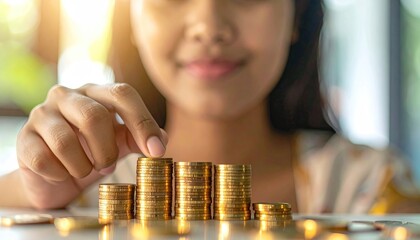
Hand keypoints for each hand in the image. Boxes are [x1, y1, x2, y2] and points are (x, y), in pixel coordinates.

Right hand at [16, 83, 166, 208]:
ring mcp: (41, 114)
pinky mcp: (24, 139)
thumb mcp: (119, 143)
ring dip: (82, 166)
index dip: (143, 122)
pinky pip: (44, 160)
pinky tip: (63, 174)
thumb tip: (161, 140)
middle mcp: (67, 96)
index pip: (123, 94)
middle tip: (108, 166)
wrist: (54, 175)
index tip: (156, 152)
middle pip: (95, 116)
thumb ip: (137, 138)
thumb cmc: (90, 152)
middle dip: (107, 151)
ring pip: (66, 141)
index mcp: (96, 93)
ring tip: (85, 170)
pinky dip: (60, 175)